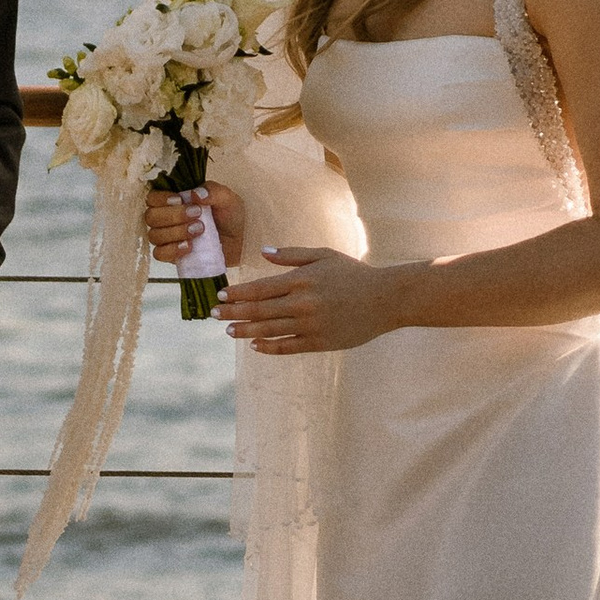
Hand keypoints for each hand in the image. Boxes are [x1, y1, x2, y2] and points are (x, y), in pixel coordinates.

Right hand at [143, 182, 245, 269]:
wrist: (242, 240)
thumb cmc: (232, 216)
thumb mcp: (227, 198)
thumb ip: (213, 191)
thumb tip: (195, 193)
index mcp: (175, 199)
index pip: (152, 197)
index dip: (161, 199)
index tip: (180, 200)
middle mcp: (167, 217)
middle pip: (151, 217)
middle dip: (173, 216)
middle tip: (197, 215)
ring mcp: (168, 237)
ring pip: (155, 235)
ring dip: (176, 233)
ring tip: (199, 231)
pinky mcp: (173, 255)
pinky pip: (160, 254)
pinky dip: (172, 250)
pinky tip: (190, 247)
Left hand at [220, 244, 388, 355]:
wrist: (386, 299)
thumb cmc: (354, 273)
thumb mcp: (323, 255)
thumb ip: (292, 254)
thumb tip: (263, 252)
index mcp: (301, 280)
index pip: (259, 289)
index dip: (237, 294)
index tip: (220, 295)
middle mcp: (302, 304)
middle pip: (258, 311)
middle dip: (232, 312)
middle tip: (213, 314)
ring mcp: (311, 325)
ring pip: (269, 330)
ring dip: (245, 331)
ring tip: (228, 331)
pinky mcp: (320, 342)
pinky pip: (288, 347)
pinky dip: (269, 347)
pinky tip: (255, 345)